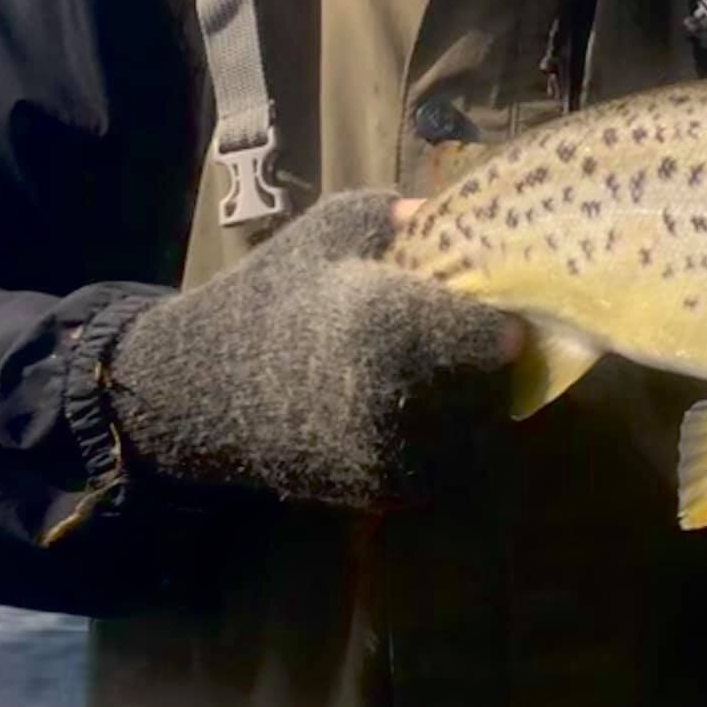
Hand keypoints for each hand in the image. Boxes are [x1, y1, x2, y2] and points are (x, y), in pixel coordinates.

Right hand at [102, 189, 520, 509]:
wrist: (202, 389)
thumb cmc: (272, 295)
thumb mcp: (331, 230)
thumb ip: (401, 217)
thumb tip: (455, 215)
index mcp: (387, 326)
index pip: (487, 337)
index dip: (503, 322)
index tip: (505, 311)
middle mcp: (395, 399)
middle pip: (492, 385)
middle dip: (492, 362)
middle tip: (485, 336)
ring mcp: (390, 453)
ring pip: (477, 430)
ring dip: (477, 399)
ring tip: (451, 367)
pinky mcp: (385, 491)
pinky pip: (449, 461)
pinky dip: (450, 434)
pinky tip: (424, 400)